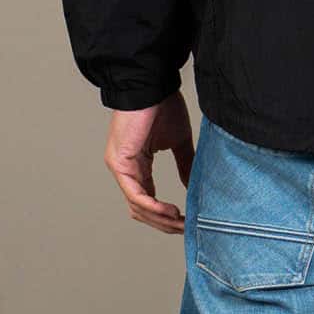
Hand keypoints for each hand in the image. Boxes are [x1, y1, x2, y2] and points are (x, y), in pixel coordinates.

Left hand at [105, 93, 194, 234]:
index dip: (165, 216)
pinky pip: (136, 194)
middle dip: (164, 223)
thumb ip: (185, 164)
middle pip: (141, 210)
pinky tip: (171, 212)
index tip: (186, 222)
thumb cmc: (163, 106)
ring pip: (138, 207)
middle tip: (185, 228)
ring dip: (161, 219)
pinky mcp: (121, 163)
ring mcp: (120, 168)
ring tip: (181, 223)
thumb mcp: (178, 142)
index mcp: (136, 166)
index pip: (147, 201)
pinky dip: (153, 206)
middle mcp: (125, 170)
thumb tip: (193, 186)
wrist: (153, 85)